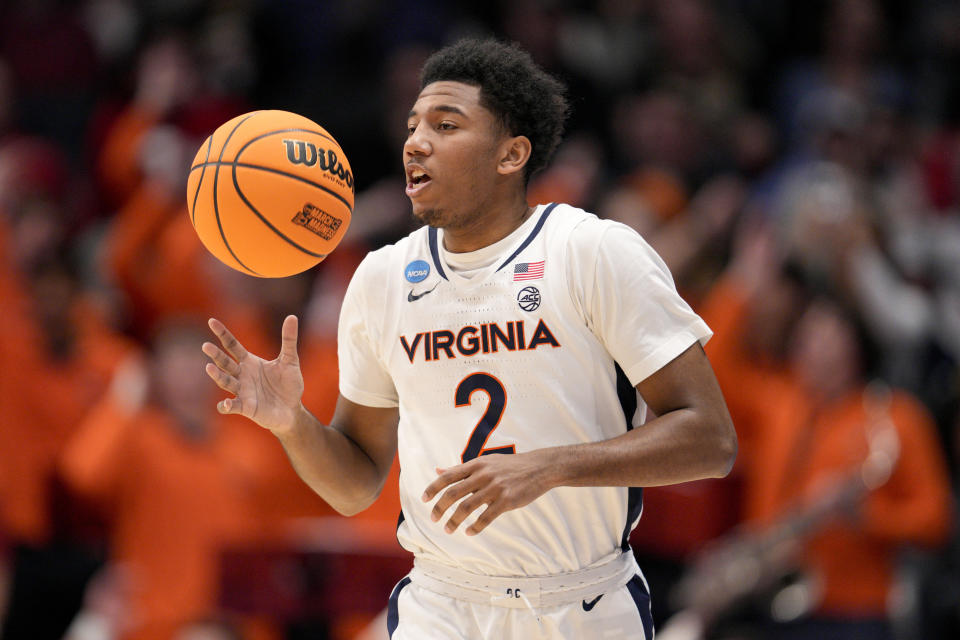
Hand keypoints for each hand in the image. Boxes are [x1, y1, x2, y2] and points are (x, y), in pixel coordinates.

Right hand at [203, 315, 303, 433]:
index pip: (232, 345)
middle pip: (225, 363)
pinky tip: (225, 404)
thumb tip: (292, 316)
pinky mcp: (246, 407)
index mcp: (249, 362)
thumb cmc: (289, 385)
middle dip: (216, 355)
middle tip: (206, 346)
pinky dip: (227, 406)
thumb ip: (289, 340)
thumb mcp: (290, 360)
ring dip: (218, 376)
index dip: (223, 334)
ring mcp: (242, 391)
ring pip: (226, 382)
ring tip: (209, 368)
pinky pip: (233, 406)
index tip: (211, 321)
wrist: (292, 409)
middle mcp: (242, 375)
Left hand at [421, 451, 554, 535]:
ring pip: (467, 507)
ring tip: (448, 529)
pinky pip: (486, 517)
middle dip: (440, 508)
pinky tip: (469, 532)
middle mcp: (483, 475)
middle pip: (453, 493)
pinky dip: (475, 527)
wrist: (539, 468)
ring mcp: (495, 488)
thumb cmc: (510, 465)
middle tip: (433, 519)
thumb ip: (461, 468)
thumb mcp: (484, 462)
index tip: (424, 500)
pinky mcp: (507, 501)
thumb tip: (438, 470)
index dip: (433, 488)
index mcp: (476, 465)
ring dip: (454, 520)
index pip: (448, 476)